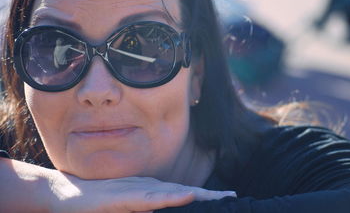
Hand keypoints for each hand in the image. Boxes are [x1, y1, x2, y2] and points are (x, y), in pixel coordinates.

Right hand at [47, 170, 235, 212]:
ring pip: (173, 194)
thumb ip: (145, 204)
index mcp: (152, 193)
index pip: (184, 194)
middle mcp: (149, 190)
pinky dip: (170, 198)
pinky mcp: (127, 198)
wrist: (70, 194)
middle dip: (209, 195)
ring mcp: (138, 192)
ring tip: (219, 196)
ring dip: (197, 195)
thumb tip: (168, 202)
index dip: (205, 195)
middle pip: (184, 192)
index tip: (227, 196)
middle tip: (233, 195)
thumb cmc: (101, 201)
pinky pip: (152, 198)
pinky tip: (185, 196)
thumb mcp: (128, 204)